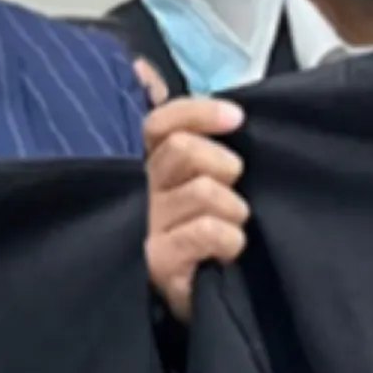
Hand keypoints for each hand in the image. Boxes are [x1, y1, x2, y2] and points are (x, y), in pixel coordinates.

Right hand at [137, 62, 247, 320]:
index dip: (198, 112)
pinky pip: (208, 230)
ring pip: (204, 192)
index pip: (160, 121)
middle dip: (223, 165)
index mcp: (143, 165)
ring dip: (233, 211)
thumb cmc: (190, 233)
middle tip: (231, 187)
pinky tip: (226, 252)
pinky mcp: (156, 262)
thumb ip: (174, 128)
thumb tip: (142, 70)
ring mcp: (142, 227)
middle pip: (183, 151)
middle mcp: (136, 192)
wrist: (182, 302)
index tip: (236, 119)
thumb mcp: (184, 178)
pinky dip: (229, 239)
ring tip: (229, 227)